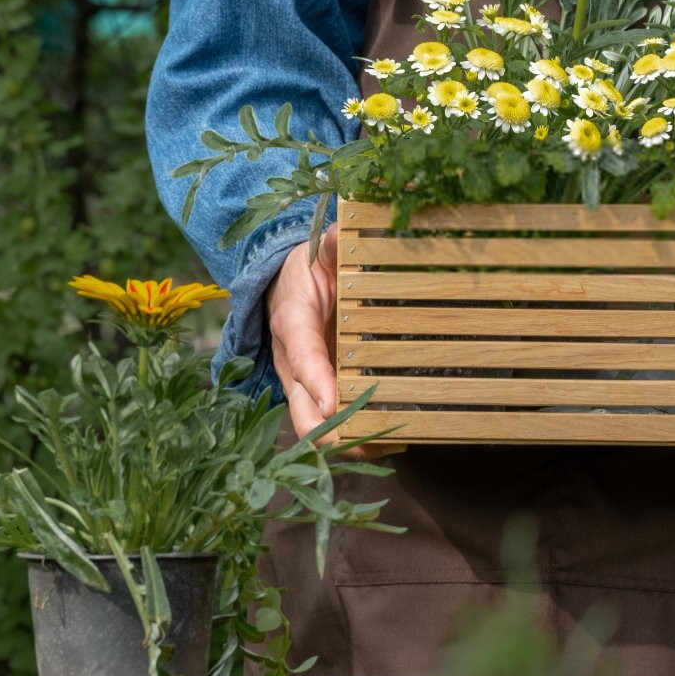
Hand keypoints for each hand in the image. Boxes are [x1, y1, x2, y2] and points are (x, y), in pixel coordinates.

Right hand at [265, 222, 403, 457]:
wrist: (284, 284)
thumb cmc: (305, 270)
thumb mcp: (315, 253)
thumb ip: (329, 247)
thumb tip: (339, 231)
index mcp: (291, 322)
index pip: (301, 354)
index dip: (316, 381)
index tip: (334, 402)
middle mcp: (293, 362)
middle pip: (301, 408)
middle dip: (331, 430)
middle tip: (368, 438)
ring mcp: (304, 382)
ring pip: (316, 423)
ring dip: (347, 440)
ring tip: (386, 444)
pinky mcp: (318, 391)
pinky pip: (330, 421)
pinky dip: (355, 436)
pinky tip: (389, 441)